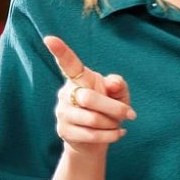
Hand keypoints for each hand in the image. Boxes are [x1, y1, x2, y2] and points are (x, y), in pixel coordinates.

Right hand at [43, 35, 134, 151]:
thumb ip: (118, 85)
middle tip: (130, 114)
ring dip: (112, 124)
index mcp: (79, 78)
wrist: (95, 141)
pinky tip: (117, 133)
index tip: (49, 38)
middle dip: (114, 108)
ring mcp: (62, 112)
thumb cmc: (108, 110)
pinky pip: (91, 134)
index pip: (68, 63)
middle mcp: (66, 93)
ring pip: (92, 119)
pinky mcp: (64, 131)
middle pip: (89, 98)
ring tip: (117, 125)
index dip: (60, 51)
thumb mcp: (118, 95)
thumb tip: (111, 83)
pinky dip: (110, 135)